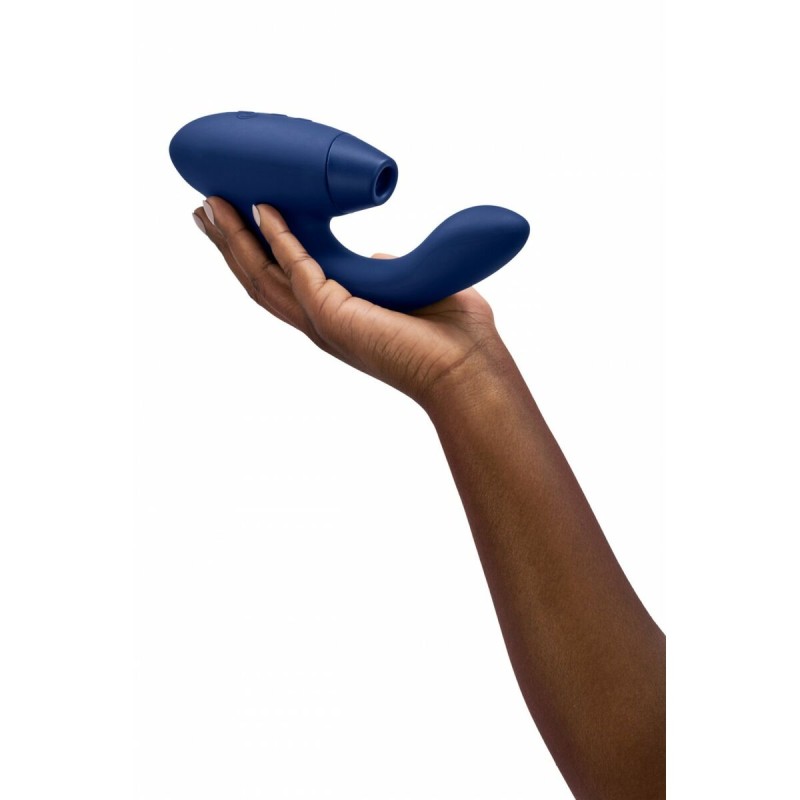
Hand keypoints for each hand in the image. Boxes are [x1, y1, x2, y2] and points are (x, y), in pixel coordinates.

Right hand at [193, 197, 505, 407]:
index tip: (237, 216)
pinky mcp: (335, 315)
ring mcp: (323, 321)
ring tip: (211, 205)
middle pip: (258, 279)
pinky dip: (279, 238)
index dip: (256, 250)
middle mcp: (321, 321)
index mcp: (336, 316)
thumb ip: (386, 271)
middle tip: (204, 206)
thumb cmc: (453, 338)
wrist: (470, 369)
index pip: (281, 280)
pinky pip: (297, 269)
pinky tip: (261, 208)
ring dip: (236, 240)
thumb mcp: (409, 289)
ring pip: (263, 278)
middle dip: (229, 242)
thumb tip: (377, 257)